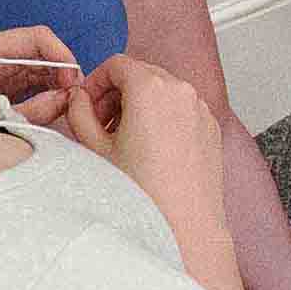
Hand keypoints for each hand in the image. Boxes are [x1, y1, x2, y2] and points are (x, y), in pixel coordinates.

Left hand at [0, 25, 79, 126]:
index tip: (73, 79)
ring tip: (70, 100)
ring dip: (59, 79)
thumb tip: (68, 97)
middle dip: (63, 69)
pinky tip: (59, 101)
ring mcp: (0, 64)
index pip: (36, 37)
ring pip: (42, 63)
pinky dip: (50, 87)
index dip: (61, 54)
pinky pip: (36, 76)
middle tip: (76, 94)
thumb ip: (36, 108)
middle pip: (42, 49)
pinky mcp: (5, 79)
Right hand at [64, 55, 226, 235]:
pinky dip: (164, 119)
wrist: (183, 225)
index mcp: (151, 88)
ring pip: (163, 92)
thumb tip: (79, 98)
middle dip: (116, 95)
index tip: (87, 104)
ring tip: (124, 142)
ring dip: (139, 106)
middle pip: (141, 74)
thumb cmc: (141, 192)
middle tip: (100, 126)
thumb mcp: (95, 148)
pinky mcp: (211, 127)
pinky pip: (182, 111)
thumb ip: (79, 113)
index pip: (117, 64)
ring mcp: (200, 108)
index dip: (96, 82)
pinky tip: (150, 151)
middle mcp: (181, 91)